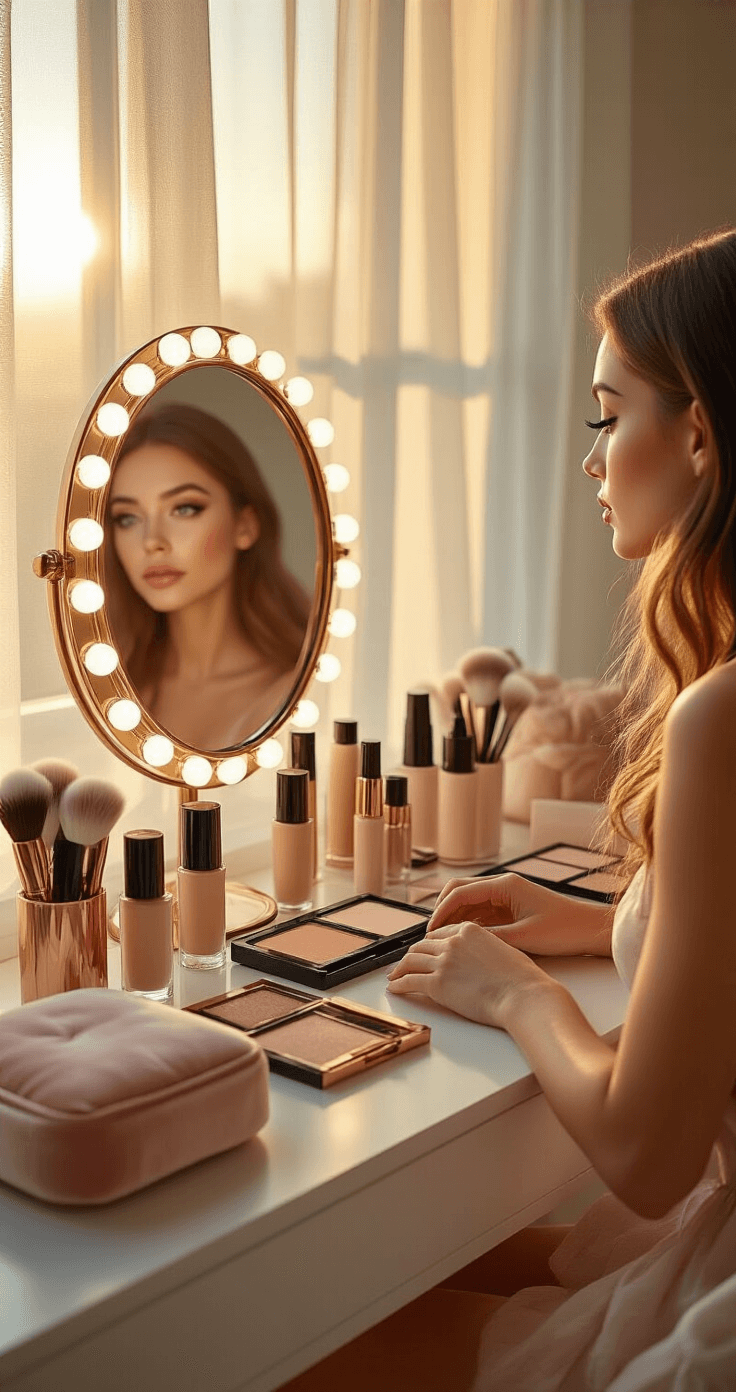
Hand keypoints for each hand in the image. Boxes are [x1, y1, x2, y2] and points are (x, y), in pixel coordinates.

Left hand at [386, 919, 548, 1027]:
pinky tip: (394, 988)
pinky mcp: (437, 983)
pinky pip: (410, 981)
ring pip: (411, 961)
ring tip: (395, 976)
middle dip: (412, 955)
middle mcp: (453, 942)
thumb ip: (485, 946)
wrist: (523, 996)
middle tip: (405, 963)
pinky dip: (398, 984)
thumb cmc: (522, 978)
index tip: (424, 950)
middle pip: (422, 945)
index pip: (440, 934)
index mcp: (470, 930)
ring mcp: (443, 962)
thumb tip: (480, 956)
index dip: (429, 943)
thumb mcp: (505, 949)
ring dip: (400, 969)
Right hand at [427, 872, 606, 956]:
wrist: (589, 930)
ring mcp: (506, 895)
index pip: (461, 892)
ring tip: (441, 941)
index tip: (429, 931)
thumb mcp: (524, 938)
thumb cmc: (563, 931)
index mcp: (505, 885)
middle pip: (460, 891)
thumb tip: (460, 942)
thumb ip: (491, 937)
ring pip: (469, 902)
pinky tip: (460, 940)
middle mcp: (503, 885)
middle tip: (430, 936)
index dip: (441, 911)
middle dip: (442, 911)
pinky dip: (468, 923)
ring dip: (454, 918)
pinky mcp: (510, 907)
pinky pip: (482, 912)